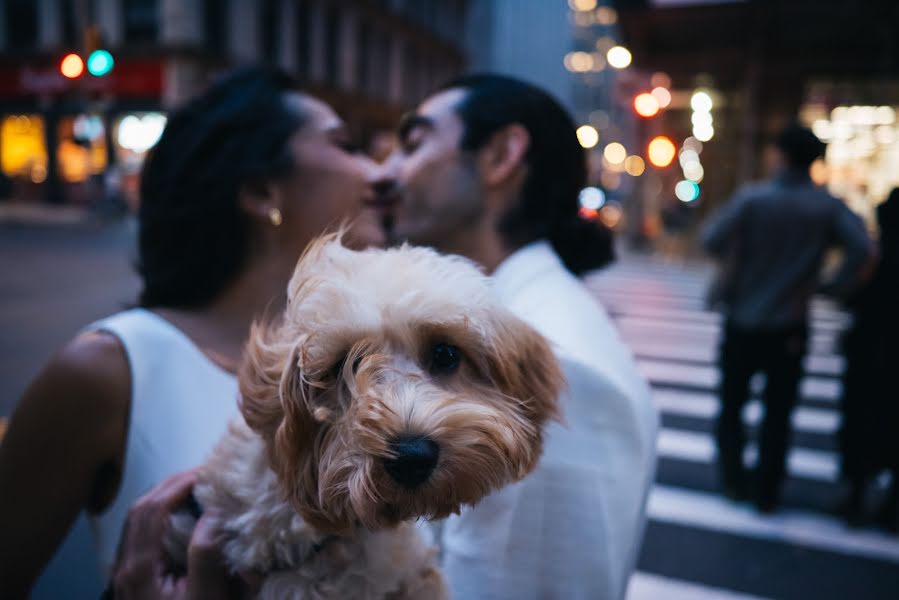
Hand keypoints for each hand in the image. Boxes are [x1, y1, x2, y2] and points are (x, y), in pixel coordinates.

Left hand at [110, 470, 250, 598]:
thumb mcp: (206, 599)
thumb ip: (206, 555)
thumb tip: (212, 513)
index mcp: (139, 568)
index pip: (153, 509)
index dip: (179, 485)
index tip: (208, 475)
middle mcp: (124, 569)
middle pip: (139, 510)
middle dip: (171, 486)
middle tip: (204, 478)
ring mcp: (125, 577)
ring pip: (136, 523)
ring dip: (163, 501)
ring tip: (195, 494)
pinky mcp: (132, 585)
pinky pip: (140, 538)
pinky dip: (159, 520)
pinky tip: (181, 524)